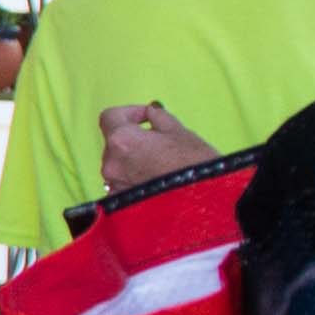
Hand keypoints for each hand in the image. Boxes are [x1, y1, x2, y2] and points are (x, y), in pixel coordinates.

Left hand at [92, 100, 213, 193]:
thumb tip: (150, 112)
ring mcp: (114, 185)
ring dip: (133, 158)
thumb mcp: (179, 131)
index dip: (128, 112)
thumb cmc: (195, 166)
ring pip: (117, 163)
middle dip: (132, 137)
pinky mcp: (121, 202)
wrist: (205, 202)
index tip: (146, 116)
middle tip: (158, 139)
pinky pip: (122, 182)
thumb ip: (157, 117)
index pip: (109, 117)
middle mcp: (111, 163)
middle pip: (113, 141)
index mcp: (122, 140)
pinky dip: (134, 177)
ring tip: (160, 161)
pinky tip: (155, 178)